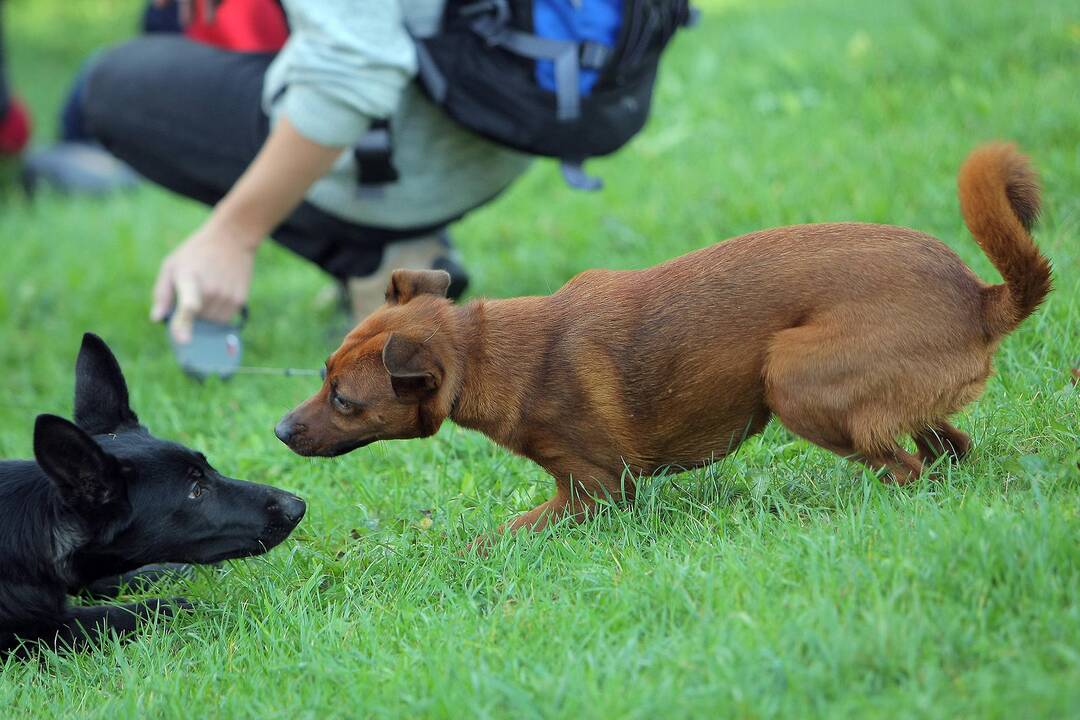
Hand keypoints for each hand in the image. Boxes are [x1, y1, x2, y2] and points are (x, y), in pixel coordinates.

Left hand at [150, 219, 258, 342]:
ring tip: (206, 290)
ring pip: (211, 323)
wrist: (232, 239)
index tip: (183, 341)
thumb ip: (162, 293)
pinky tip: (217, 294)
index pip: (189, 306)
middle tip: (192, 292)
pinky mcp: (240, 301)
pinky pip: (223, 320)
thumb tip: (157, 318)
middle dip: (189, 316)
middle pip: (196, 320)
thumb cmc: (196, 254)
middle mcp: (212, 290)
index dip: (184, 324)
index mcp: (190, 279)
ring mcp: (228, 296)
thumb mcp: (171, 265)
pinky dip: (217, 314)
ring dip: (204, 316)